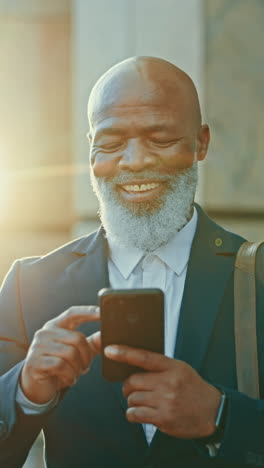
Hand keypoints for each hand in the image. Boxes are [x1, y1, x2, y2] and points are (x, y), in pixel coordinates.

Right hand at [21, 306, 100, 403]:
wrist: (38, 387)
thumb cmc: (59, 367)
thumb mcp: (77, 353)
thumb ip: (91, 343)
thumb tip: (105, 334)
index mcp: (56, 326)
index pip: (73, 313)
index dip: (88, 311)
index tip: (102, 312)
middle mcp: (45, 332)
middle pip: (77, 338)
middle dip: (87, 356)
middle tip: (86, 367)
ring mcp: (38, 346)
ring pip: (70, 353)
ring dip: (78, 368)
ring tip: (76, 374)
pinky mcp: (34, 362)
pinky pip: (61, 366)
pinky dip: (69, 375)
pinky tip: (69, 379)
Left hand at [105, 345, 221, 438]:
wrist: (212, 411)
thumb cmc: (193, 387)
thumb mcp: (180, 368)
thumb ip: (159, 366)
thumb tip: (133, 363)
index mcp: (172, 367)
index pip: (144, 357)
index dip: (124, 353)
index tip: (110, 350)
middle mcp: (168, 383)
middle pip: (133, 381)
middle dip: (128, 386)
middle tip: (133, 388)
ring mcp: (165, 401)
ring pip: (132, 398)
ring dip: (132, 400)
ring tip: (142, 401)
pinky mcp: (163, 419)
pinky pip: (135, 414)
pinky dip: (133, 413)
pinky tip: (140, 412)